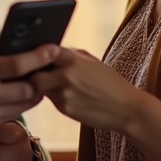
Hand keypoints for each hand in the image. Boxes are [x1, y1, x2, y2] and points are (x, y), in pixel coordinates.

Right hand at [0, 45, 57, 135]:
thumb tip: (8, 52)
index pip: (17, 65)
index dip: (39, 57)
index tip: (53, 48)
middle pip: (27, 88)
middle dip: (42, 77)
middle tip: (49, 66)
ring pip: (23, 105)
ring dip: (35, 92)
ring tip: (39, 80)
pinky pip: (12, 115)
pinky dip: (20, 104)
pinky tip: (21, 94)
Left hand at [30, 47, 146, 131]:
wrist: (126, 109)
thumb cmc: (111, 83)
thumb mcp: (94, 62)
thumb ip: (73, 55)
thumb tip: (54, 51)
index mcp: (73, 59)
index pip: (45, 52)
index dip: (38, 55)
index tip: (37, 57)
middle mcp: (66, 75)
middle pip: (35, 74)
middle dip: (34, 75)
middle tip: (37, 75)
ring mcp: (64, 94)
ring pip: (41, 89)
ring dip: (43, 88)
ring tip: (54, 86)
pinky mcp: (65, 109)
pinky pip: (52, 101)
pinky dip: (54, 98)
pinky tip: (67, 97)